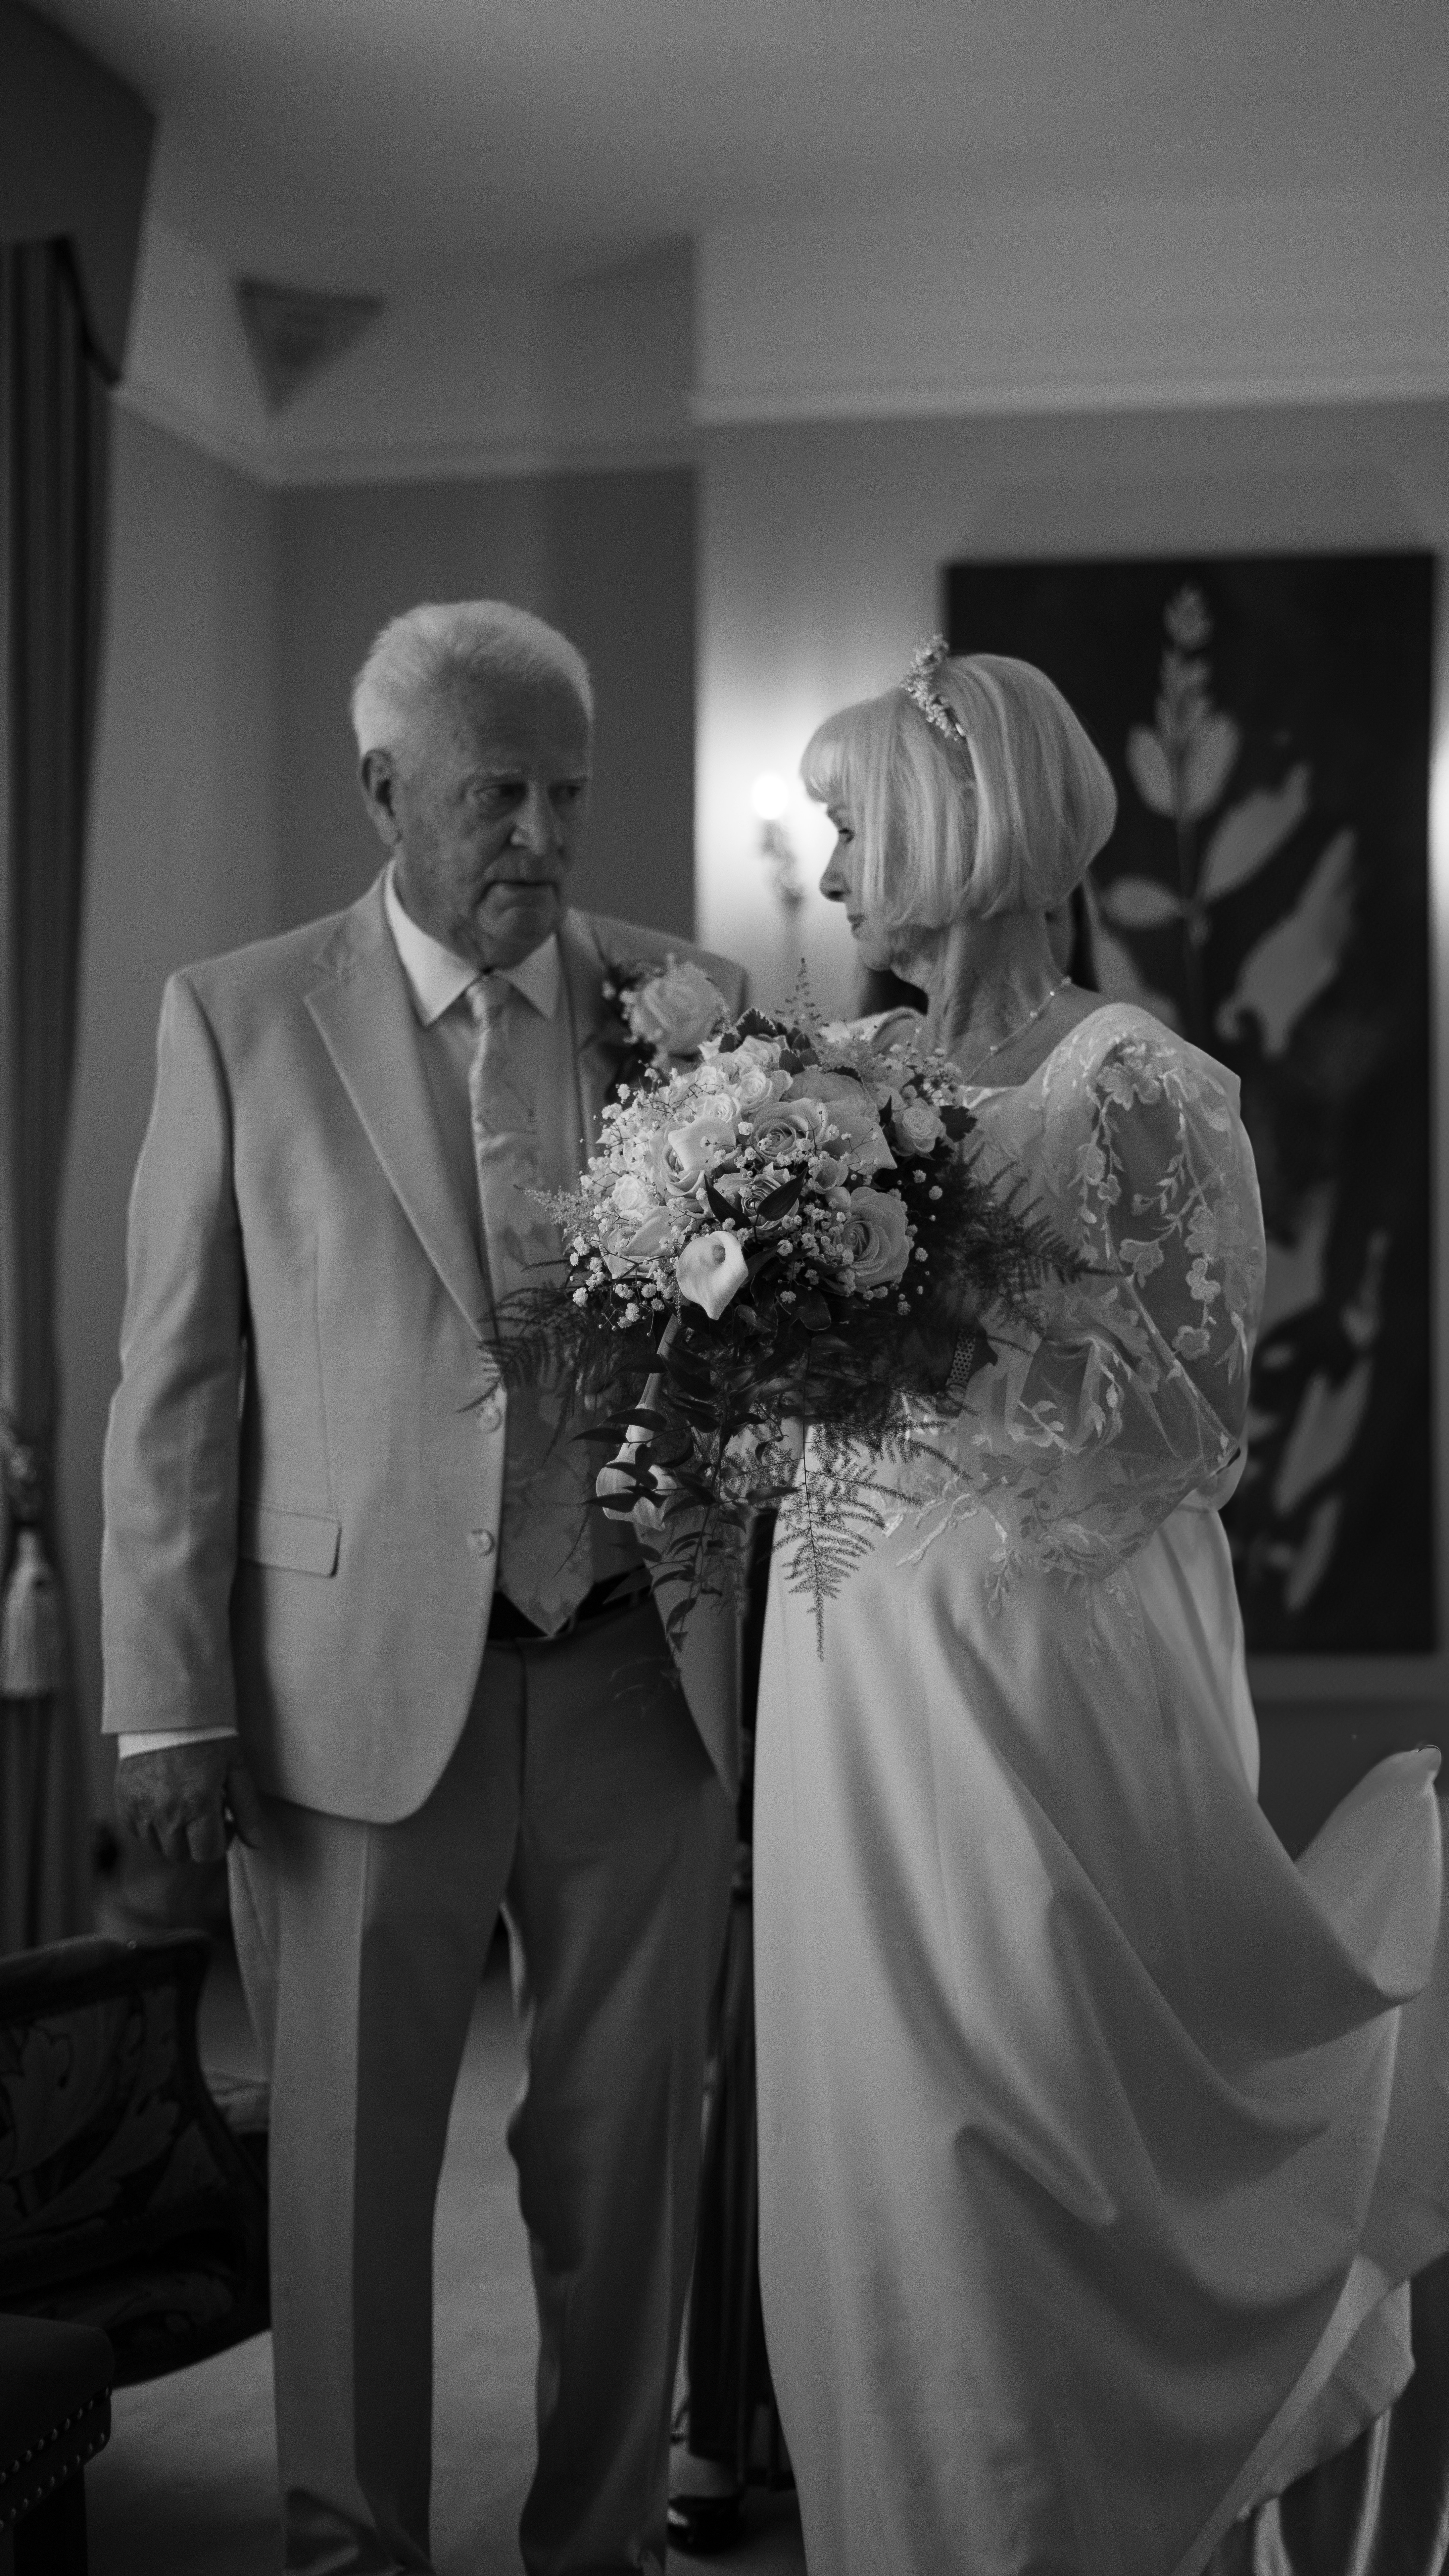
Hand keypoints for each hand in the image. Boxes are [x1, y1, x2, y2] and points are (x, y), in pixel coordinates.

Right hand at [115, 1740, 263, 1863]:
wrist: (166, 1709)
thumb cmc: (206, 1734)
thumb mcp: (235, 1766)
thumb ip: (247, 1809)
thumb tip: (257, 1844)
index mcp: (197, 1806)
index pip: (207, 1853)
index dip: (221, 1841)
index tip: (224, 1821)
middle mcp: (166, 1813)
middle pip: (181, 1855)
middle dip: (197, 1841)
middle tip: (205, 1814)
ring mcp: (141, 1809)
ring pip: (158, 1846)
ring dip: (173, 1835)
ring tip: (184, 1805)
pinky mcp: (124, 1801)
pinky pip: (136, 1831)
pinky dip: (149, 1825)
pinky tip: (163, 1802)